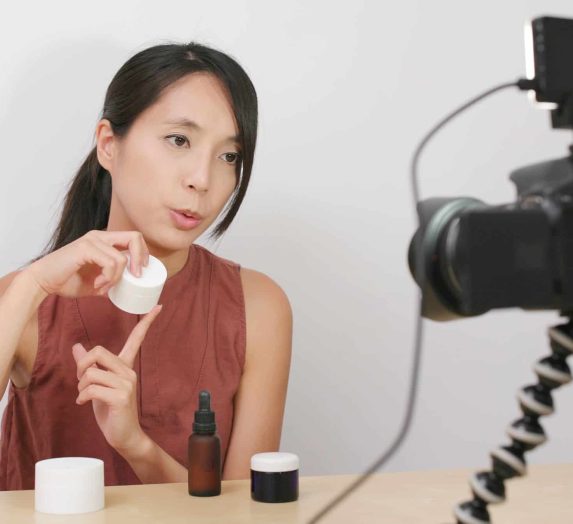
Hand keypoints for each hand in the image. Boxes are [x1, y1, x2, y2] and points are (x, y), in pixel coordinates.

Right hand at [26, 230, 149, 298]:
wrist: (43, 282)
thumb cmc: (67, 281)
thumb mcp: (98, 281)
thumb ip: (113, 279)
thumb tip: (130, 285)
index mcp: (104, 240)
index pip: (133, 238)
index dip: (143, 253)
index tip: (141, 271)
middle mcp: (99, 236)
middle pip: (134, 237)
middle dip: (141, 258)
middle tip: (136, 276)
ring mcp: (92, 240)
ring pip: (122, 258)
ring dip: (116, 278)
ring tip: (104, 287)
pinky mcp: (85, 248)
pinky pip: (110, 263)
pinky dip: (108, 277)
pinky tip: (98, 284)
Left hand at [72, 304, 162, 452]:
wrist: (124, 436)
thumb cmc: (111, 411)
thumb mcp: (97, 385)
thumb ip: (89, 366)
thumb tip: (76, 347)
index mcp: (126, 366)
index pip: (137, 338)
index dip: (147, 322)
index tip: (158, 307)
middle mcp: (129, 371)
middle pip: (98, 351)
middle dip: (81, 365)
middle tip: (80, 379)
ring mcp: (126, 384)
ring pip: (91, 373)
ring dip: (80, 386)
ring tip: (84, 396)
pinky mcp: (121, 397)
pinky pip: (92, 389)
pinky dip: (82, 397)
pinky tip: (84, 404)